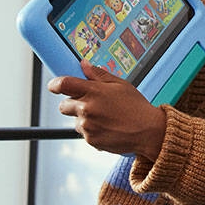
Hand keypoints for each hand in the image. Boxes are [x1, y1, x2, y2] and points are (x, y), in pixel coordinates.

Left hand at [48, 61, 166, 161]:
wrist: (148, 131)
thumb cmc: (137, 107)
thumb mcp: (121, 85)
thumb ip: (99, 75)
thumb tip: (84, 65)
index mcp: (94, 92)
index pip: (63, 84)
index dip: (55, 84)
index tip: (55, 86)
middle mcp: (87, 109)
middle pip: (63, 105)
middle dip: (73, 103)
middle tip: (91, 103)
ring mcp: (88, 126)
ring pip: (75, 120)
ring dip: (85, 118)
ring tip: (106, 117)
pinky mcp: (90, 140)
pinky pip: (84, 133)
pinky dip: (93, 130)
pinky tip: (108, 126)